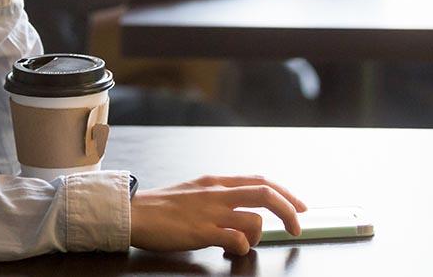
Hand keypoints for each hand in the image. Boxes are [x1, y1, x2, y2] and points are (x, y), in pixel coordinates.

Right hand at [130, 175, 305, 255]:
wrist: (134, 212)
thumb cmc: (161, 206)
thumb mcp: (194, 191)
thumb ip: (218, 197)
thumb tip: (239, 208)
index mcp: (216, 182)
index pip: (260, 181)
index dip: (285, 193)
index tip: (298, 206)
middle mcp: (217, 193)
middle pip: (265, 194)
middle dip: (288, 210)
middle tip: (296, 227)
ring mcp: (210, 212)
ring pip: (254, 219)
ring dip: (259, 236)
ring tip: (246, 245)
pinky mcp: (201, 231)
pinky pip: (235, 239)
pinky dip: (242, 247)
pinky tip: (232, 251)